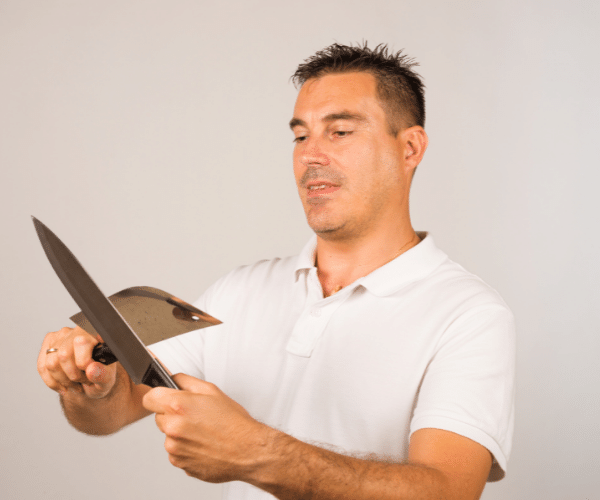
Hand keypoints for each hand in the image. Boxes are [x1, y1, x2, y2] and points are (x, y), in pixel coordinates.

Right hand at [37, 326, 116, 398]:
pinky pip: (42, 366)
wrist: (92, 376)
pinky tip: (63, 386)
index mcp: (95, 333)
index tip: (91, 374)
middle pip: (63, 355)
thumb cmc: (101, 375)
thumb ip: (103, 374)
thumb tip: (91, 369)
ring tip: (75, 384)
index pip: (81, 343)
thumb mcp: (108, 378)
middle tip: (83, 381)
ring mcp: (61, 336)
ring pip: (50, 363)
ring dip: (62, 380)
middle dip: (72, 375)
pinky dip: (51, 381)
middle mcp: (77, 330)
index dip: (85, 364)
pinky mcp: (49, 343)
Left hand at [143, 373, 272, 482]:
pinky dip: (186, 449)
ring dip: (180, 433)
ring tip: (203, 432)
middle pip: (159, 417)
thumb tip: (173, 379)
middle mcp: (172, 428)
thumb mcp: (212, 391)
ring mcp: (175, 448)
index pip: (149, 398)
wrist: (247, 450)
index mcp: (178, 406)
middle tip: (194, 416)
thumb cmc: (234, 422)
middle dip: (172, 415)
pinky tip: (203, 444)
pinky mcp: (180, 463)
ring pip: (168, 436)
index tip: (164, 399)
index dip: (158, 397)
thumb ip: (186, 381)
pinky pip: (176, 452)